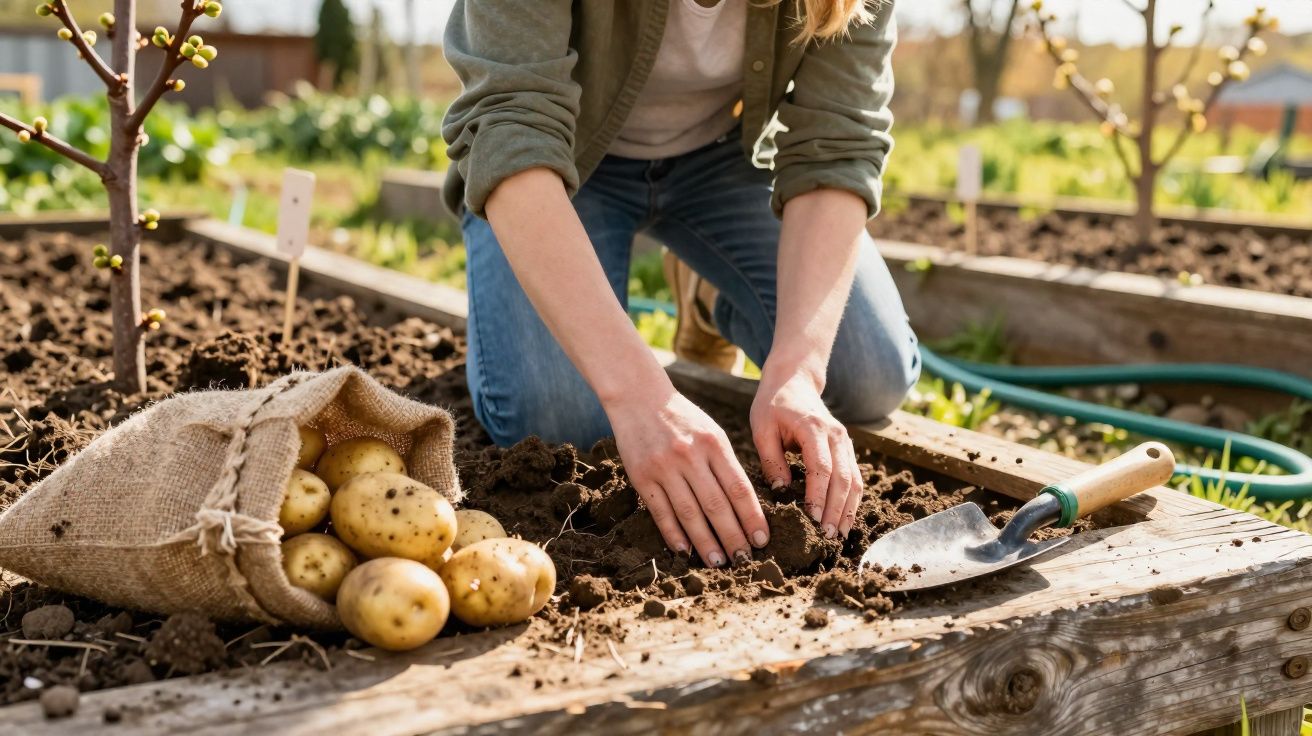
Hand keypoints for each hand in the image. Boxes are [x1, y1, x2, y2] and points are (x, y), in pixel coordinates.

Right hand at [608, 385, 769, 566]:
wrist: (638, 398)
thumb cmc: (683, 419)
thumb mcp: (712, 433)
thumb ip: (726, 465)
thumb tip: (743, 507)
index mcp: (714, 444)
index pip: (738, 488)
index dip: (752, 517)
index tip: (762, 540)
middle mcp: (690, 456)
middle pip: (716, 505)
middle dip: (733, 536)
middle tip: (744, 559)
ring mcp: (664, 467)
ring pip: (690, 513)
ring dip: (705, 542)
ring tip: (718, 562)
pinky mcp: (641, 476)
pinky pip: (661, 511)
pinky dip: (674, 533)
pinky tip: (685, 550)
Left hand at [751, 368, 862, 538]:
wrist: (794, 381)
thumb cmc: (773, 406)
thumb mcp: (762, 428)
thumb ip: (771, 460)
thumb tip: (780, 492)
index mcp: (813, 428)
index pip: (821, 467)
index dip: (819, 496)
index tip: (812, 520)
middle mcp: (836, 435)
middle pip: (843, 478)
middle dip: (836, 510)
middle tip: (826, 537)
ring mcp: (845, 441)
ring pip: (854, 480)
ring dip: (847, 510)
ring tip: (838, 537)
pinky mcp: (847, 448)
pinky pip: (855, 478)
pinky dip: (851, 501)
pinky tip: (843, 521)